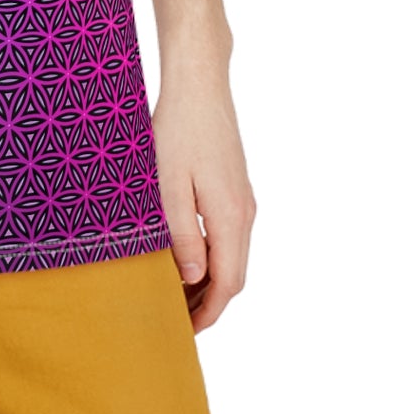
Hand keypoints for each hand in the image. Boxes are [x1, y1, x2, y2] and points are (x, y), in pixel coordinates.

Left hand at [151, 66, 255, 332]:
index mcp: (230, 217)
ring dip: (209, 278)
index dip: (207, 313)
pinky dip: (212, 254)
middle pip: (234, 275)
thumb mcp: (168, 183)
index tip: (184, 332)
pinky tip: (186, 251)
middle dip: (208, 302)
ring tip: (176, 291)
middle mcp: (245, 212)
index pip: (227, 284)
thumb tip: (195, 277)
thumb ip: (182, 233)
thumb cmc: (177, 128)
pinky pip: (229, 233)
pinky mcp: (236, 185)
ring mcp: (243, 198)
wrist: (200, 81)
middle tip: (175, 318)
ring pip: (233, 254)